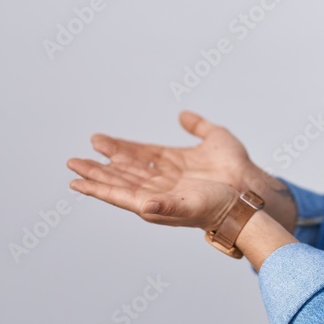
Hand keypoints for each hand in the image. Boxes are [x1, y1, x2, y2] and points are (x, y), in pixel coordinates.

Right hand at [66, 110, 295, 231]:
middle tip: (72, 163)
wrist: (252, 189)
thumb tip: (184, 115)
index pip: (134, 157)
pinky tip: (113, 197)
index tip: (95, 141)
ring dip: (102, 186)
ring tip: (77, 179)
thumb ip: (199, 126)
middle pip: (123, 176)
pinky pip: (153, 206)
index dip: (114, 149)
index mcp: (168, 167)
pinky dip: (138, 203)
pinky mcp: (177, 207)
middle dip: (97, 170)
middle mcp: (162, 184)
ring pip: (127, 191)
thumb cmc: (236, 169)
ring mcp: (167, 198)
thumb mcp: (216, 138)